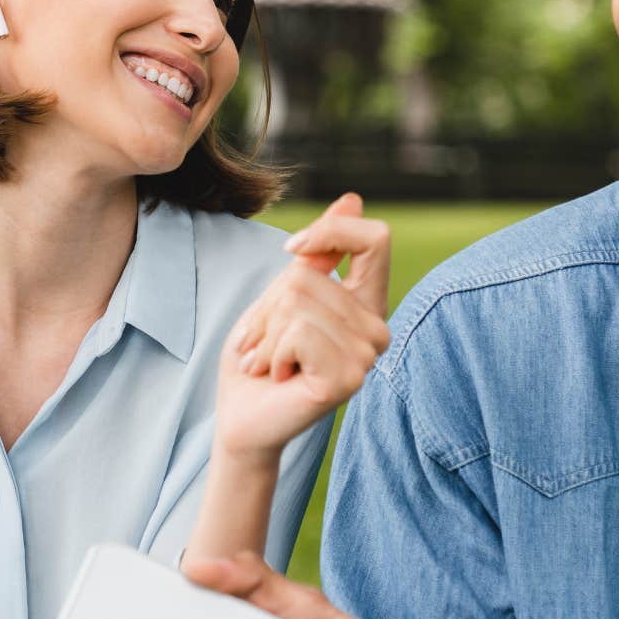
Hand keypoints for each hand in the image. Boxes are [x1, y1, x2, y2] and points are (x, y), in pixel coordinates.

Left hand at [217, 194, 391, 464]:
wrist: (241, 419)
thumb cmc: (260, 358)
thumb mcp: (283, 295)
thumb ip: (318, 254)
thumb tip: (352, 199)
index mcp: (367, 304)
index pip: (375, 238)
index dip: (330, 231)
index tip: (291, 250)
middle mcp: (376, 330)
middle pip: (309, 273)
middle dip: (269, 306)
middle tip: (268, 344)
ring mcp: (366, 357)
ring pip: (298, 301)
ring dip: (266, 333)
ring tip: (271, 362)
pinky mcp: (346, 380)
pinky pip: (298, 333)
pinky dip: (271, 351)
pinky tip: (279, 376)